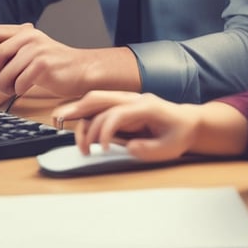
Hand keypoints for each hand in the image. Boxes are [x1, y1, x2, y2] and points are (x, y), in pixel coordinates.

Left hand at [0, 24, 139, 98]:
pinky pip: (17, 84)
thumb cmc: (55, 63)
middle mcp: (29, 37)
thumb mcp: (32, 47)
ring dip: (5, 86)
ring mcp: (36, 50)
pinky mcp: (42, 65)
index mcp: (24, 31)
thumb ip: (10, 46)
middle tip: (2, 81)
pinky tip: (26, 88)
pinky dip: (18, 91)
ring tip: (13, 88)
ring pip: (3, 74)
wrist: (82, 70)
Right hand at [51, 91, 199, 160]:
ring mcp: (127, 101)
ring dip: (77, 111)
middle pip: (100, 98)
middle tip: (59, 122)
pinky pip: (99, 107)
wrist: (189, 122)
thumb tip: (129, 147)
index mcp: (146, 106)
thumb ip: (148, 149)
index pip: (116, 113)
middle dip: (77, 109)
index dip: (104, 131)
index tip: (101, 150)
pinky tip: (75, 125)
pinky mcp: (122, 107)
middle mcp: (134, 99)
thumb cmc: (180, 134)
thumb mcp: (169, 148)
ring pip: (96, 100)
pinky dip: (84, 114)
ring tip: (61, 125)